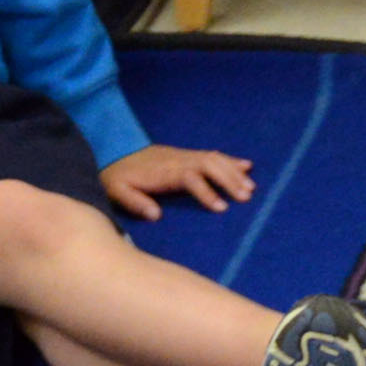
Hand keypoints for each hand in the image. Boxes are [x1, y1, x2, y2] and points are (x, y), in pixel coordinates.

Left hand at [101, 145, 256, 219]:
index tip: (221, 208)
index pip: (190, 178)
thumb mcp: (118, 190)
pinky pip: (212, 155)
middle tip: (246, 196)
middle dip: (229, 180)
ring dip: (234, 172)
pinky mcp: (187, 155)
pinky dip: (230, 160)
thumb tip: (156, 215)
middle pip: (208, 165)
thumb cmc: (117, 176)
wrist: (113, 150)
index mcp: (164, 171)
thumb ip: (135, 202)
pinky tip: (247, 165)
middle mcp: (178, 160)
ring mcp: (184, 156)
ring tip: (251, 187)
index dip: (206, 192)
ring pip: (214, 159)